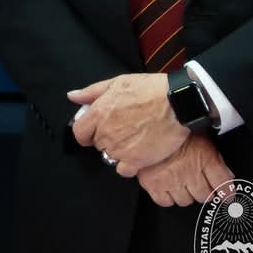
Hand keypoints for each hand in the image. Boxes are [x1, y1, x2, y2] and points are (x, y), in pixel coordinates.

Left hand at [67, 73, 187, 174]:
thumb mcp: (118, 82)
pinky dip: (129, 165)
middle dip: (105, 138)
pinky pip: (123, 170)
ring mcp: (120, 148)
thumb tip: (73, 96)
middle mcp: (106, 133)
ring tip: (134, 139)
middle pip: (97, 144)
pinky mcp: (136, 160)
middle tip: (122, 130)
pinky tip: (138, 154)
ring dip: (118, 151)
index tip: (93, 131)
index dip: (86, 132)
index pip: (79, 132)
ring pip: (110, 156)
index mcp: (99, 114)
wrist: (179, 104)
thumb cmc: (152, 90)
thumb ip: (92, 92)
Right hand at [137, 134, 234, 206]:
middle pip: (204, 196)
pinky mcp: (152, 183)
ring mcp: (170, 180)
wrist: (149, 124)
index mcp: (204, 159)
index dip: (226, 191)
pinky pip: (165, 201)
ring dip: (185, 194)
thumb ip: (217, 162)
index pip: (223, 185)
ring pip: (185, 201)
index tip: (225, 193)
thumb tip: (226, 178)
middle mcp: (188, 172)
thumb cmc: (176, 131)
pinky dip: (167, 197)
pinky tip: (167, 187)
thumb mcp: (203, 141)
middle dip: (203, 190)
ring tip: (180, 182)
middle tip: (198, 183)